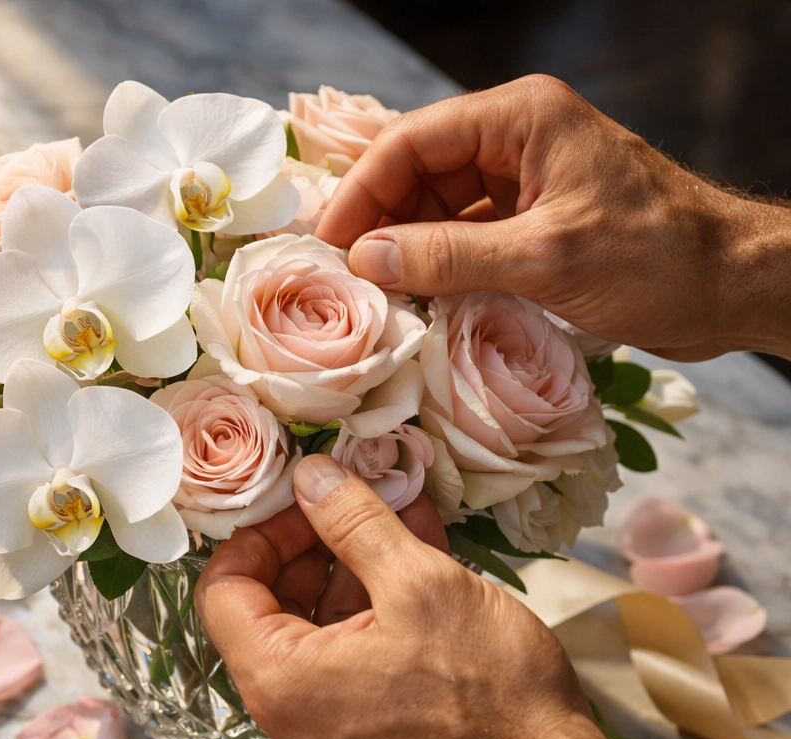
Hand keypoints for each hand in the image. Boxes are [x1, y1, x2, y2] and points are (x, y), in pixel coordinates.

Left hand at [195, 454, 756, 738]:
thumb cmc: (488, 698)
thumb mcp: (419, 583)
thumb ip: (354, 522)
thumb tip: (312, 477)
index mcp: (279, 682)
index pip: (223, 590)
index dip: (261, 533)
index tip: (309, 502)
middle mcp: (287, 722)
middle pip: (271, 613)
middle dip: (316, 548)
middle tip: (362, 504)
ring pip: (319, 640)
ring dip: (355, 577)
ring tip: (405, 524)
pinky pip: (350, 673)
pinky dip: (375, 621)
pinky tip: (422, 575)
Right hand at [315, 75, 790, 361]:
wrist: (727, 286)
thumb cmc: (654, 258)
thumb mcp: (545, 258)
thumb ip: (450, 256)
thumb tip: (366, 260)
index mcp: (520, 119)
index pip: (412, 142)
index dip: (362, 192)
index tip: (329, 246)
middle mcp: (515, 142)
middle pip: (418, 175)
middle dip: (380, 225)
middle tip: (345, 280)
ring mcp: (522, 185)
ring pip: (437, 212)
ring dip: (407, 253)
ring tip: (377, 298)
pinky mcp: (532, 226)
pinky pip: (465, 241)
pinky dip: (439, 270)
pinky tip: (418, 303)